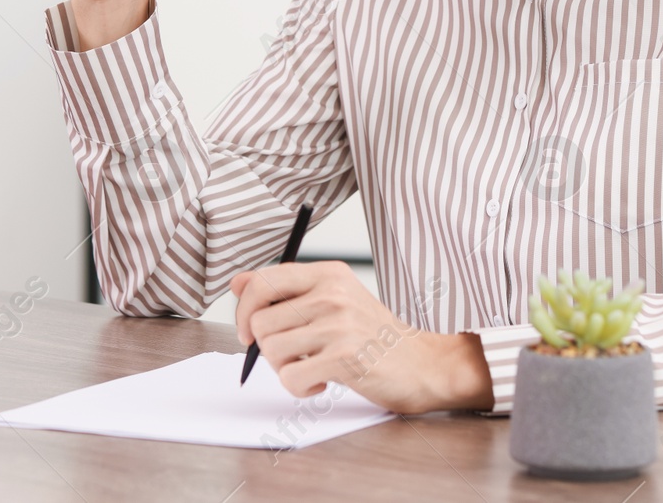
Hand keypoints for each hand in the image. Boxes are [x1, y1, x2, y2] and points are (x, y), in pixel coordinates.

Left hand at [230, 260, 493, 414]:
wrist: (424, 363)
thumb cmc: (375, 336)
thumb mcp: (334, 300)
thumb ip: (286, 290)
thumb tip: (237, 283)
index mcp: (328, 274)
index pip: (262, 281)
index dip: (244, 311)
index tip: (249, 332)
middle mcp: (332, 293)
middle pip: (260, 322)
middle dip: (267, 348)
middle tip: (294, 356)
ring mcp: (339, 324)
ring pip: (271, 350)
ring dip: (285, 369)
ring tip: (313, 367)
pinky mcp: (344, 358)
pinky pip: (290, 377)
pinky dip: (300, 389)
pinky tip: (323, 383)